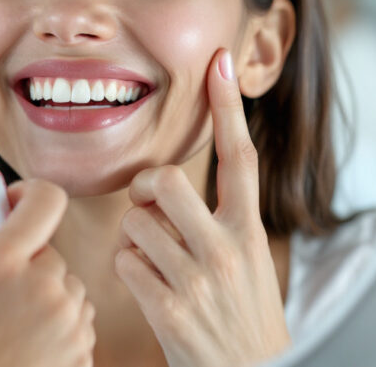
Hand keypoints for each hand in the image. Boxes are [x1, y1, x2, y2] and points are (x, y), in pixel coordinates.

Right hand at [0, 178, 95, 366]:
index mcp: (1, 265)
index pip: (45, 198)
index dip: (27, 194)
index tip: (7, 207)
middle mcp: (44, 287)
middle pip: (48, 247)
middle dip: (23, 261)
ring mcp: (70, 321)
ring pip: (65, 284)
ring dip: (43, 295)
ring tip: (6, 330)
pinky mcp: (86, 350)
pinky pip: (76, 319)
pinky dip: (56, 327)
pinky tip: (24, 351)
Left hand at [115, 48, 290, 366]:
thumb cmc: (241, 312)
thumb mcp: (249, 259)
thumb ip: (216, 218)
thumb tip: (161, 184)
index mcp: (250, 230)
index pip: (241, 156)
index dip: (228, 107)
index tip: (219, 62)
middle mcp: (228, 248)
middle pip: (165, 180)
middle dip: (145, 189)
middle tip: (151, 210)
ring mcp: (199, 279)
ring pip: (135, 221)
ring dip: (135, 237)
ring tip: (159, 263)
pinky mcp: (170, 309)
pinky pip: (124, 261)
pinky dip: (128, 269)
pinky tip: (151, 289)